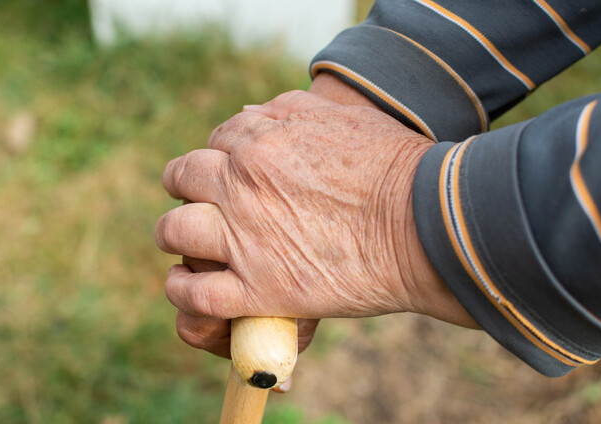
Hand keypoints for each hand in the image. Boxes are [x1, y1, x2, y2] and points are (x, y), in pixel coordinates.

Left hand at [155, 89, 475, 357]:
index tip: (231, 177)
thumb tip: (245, 114)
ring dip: (175, 237)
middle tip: (205, 206)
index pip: (215, 144)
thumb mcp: (341, 118)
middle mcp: (241, 185)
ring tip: (188, 248)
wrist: (426, 223)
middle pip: (182, 179)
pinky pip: (194, 294)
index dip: (220, 161)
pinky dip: (183, 292)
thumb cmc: (395, 168)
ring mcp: (245, 238)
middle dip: (188, 189)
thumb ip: (286, 110)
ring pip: (174, 232)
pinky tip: (188, 287)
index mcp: (260, 141)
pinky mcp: (259, 289)